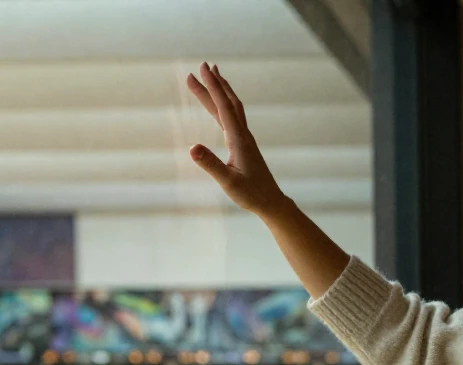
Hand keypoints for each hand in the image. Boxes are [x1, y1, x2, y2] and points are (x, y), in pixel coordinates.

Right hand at [186, 62, 290, 216]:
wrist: (271, 202)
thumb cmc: (251, 194)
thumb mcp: (227, 182)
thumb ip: (210, 164)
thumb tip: (191, 148)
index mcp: (238, 140)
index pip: (223, 107)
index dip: (212, 87)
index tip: (201, 69)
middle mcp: (243, 135)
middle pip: (227, 102)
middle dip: (214, 83)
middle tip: (201, 65)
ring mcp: (245, 139)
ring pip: (232, 108)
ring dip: (221, 91)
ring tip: (212, 75)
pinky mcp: (244, 145)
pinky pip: (233, 118)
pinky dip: (224, 105)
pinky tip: (220, 105)